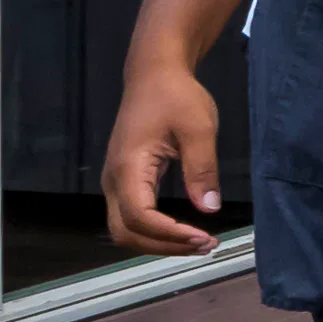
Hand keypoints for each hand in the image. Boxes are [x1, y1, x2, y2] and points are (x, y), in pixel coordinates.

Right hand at [100, 63, 230, 258]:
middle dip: (164, 246)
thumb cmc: (176, 96)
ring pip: (125, 228)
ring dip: (159, 242)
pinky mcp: (124, 181)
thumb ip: (202, 169)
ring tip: (198, 242)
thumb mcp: (198, 128)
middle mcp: (113, 180)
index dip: (170, 234)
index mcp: (128, 167)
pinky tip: (183, 231)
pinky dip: (155, 231)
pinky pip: (132, 216)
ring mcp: (115, 182)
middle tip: (205, 245)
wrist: (154, 75)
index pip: (139, 217)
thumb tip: (209, 208)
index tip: (204, 237)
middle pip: (126, 232)